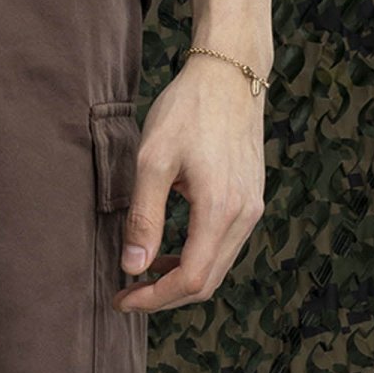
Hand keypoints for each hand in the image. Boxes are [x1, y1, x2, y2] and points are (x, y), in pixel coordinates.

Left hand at [114, 55, 266, 311]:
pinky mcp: (251, 200)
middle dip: (164, 296)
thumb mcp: (152, 160)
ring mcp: (252, 209)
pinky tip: (168, 250)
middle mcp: (245, 215)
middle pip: (207, 282)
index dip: (153, 298)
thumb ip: (143, 217)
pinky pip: (224, 247)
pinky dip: (196, 259)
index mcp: (220, 208)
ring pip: (217, 267)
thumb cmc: (187, 110)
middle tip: (126, 294)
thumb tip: (132, 267)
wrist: (229, 73)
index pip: (190, 279)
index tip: (121, 298)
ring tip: (142, 274)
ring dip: (180, 279)